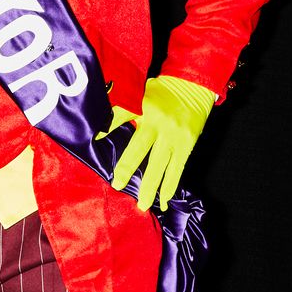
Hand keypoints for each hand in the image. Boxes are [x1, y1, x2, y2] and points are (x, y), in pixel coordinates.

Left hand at [109, 74, 215, 211]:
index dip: (116, 144)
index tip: (103, 159)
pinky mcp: (188, 146)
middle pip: (143, 152)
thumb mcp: (139, 96)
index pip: (126, 129)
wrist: (192, 86)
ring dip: (153, 188)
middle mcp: (161, 127)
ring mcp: (176, 138)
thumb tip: (99, 133)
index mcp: (146, 113)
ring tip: (145, 205)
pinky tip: (165, 200)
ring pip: (162, 167)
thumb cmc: (160, 91)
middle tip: (119, 188)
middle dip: (130, 171)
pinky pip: (178, 170)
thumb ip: (121, 113)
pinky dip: (171, 186)